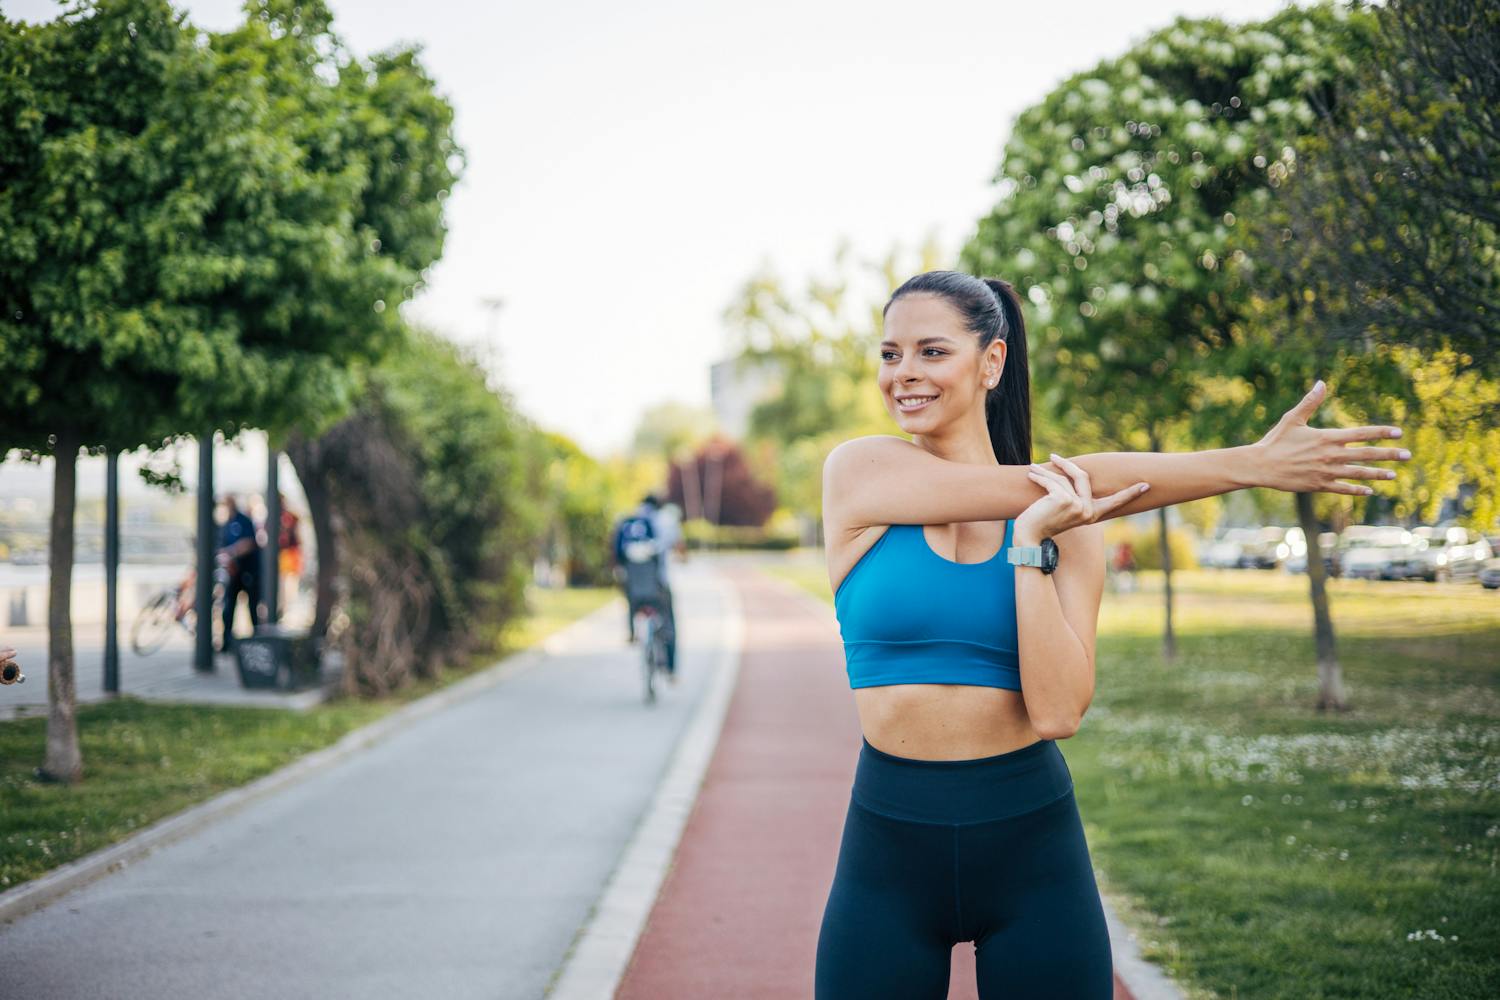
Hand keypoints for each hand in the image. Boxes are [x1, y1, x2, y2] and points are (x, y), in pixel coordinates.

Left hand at [1016, 453, 1148, 542]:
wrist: (1030, 537)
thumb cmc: (1044, 523)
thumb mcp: (1064, 510)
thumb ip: (1073, 497)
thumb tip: (1074, 473)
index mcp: (1092, 515)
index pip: (1114, 502)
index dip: (1129, 493)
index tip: (1146, 486)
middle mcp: (1088, 511)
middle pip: (1082, 476)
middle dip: (1066, 464)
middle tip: (1054, 456)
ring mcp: (1077, 506)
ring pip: (1062, 479)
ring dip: (1045, 472)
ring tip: (1033, 468)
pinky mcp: (1064, 500)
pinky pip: (1052, 482)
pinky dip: (1039, 476)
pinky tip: (1031, 474)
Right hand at [1253, 381, 1409, 495]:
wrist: (1260, 466)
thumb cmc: (1275, 441)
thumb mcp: (1292, 419)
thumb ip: (1310, 402)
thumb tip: (1322, 383)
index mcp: (1327, 437)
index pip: (1361, 433)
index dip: (1382, 432)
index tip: (1399, 432)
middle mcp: (1330, 455)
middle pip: (1366, 454)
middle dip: (1389, 454)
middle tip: (1408, 455)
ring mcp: (1326, 472)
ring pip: (1358, 473)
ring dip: (1378, 474)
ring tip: (1393, 475)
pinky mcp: (1318, 485)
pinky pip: (1343, 488)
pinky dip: (1356, 490)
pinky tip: (1369, 490)